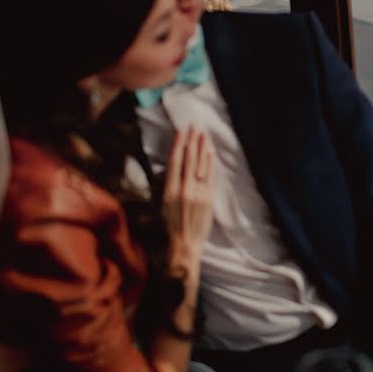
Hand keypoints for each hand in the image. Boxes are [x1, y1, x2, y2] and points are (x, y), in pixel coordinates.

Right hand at [163, 126, 214, 271]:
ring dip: (202, 148)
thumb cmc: (169, 226)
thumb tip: (173, 167)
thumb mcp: (162, 204)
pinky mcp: (209, 199)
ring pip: (201, 166)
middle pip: (189, 159)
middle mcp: (184, 189)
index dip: (179, 144)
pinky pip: (210, 177)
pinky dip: (210, 164)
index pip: (175, 161)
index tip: (181, 130)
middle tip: (194, 126)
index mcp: (169, 190)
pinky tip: (210, 153)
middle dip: (192, 141)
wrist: (184, 245)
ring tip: (203, 134)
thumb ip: (168, 185)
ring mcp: (199, 194)